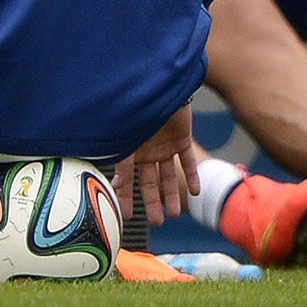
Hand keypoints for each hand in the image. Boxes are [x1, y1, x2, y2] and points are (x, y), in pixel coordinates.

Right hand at [113, 103, 196, 224]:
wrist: (158, 84)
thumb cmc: (134, 107)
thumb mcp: (125, 137)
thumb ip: (120, 161)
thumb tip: (111, 186)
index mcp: (128, 148)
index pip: (125, 178)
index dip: (125, 196)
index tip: (126, 215)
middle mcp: (145, 150)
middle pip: (149, 181)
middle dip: (152, 202)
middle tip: (157, 223)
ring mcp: (164, 145)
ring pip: (169, 175)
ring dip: (172, 194)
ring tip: (174, 214)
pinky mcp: (182, 139)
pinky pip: (188, 160)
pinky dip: (193, 175)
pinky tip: (196, 192)